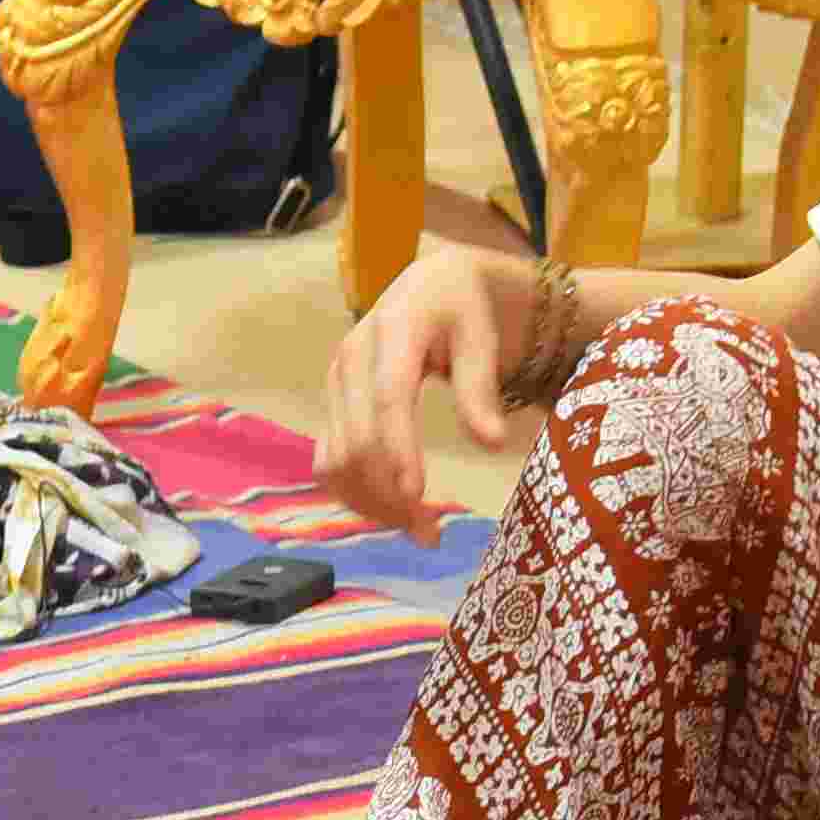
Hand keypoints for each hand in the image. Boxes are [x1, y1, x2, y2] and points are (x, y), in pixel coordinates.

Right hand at [317, 240, 536, 528]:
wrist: (430, 286)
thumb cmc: (462, 311)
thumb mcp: (480, 338)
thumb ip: (480, 388)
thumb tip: (491, 443)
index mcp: (392, 330)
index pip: (388, 398)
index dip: (398, 449)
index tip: (417, 496)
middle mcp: (350, 358)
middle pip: (356, 439)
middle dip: (389, 492)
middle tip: (433, 532)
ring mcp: (335, 383)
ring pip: (336, 459)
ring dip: (371, 503)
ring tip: (420, 530)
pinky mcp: (330, 405)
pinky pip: (329, 461)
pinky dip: (356, 494)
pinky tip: (392, 511)